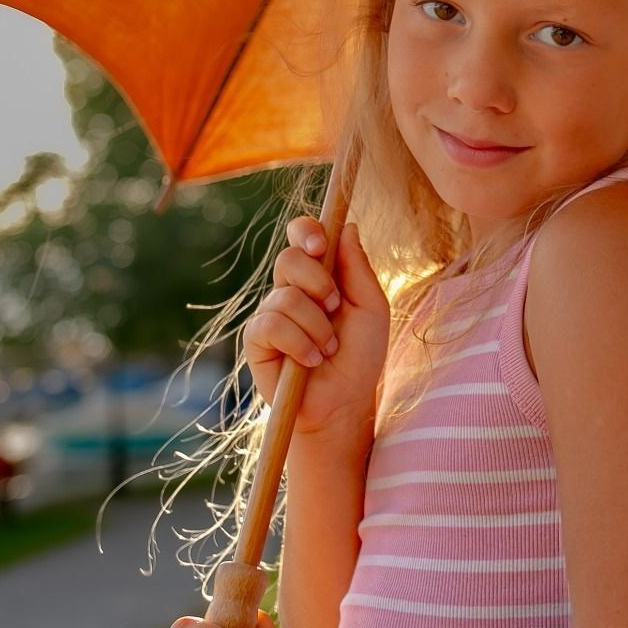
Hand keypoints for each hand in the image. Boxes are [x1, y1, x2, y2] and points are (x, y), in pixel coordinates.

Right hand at [239, 217, 389, 436]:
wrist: (345, 401)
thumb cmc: (361, 356)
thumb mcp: (371, 308)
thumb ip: (358, 268)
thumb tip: (347, 226)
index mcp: (319, 275)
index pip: (301, 236)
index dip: (306, 230)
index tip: (320, 244)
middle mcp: (290, 289)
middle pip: (289, 258)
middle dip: (318, 283)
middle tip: (336, 308)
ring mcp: (271, 313)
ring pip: (285, 296)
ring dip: (316, 326)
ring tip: (327, 349)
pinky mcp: (256, 340)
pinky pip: (271, 325)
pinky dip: (299, 343)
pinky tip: (310, 360)